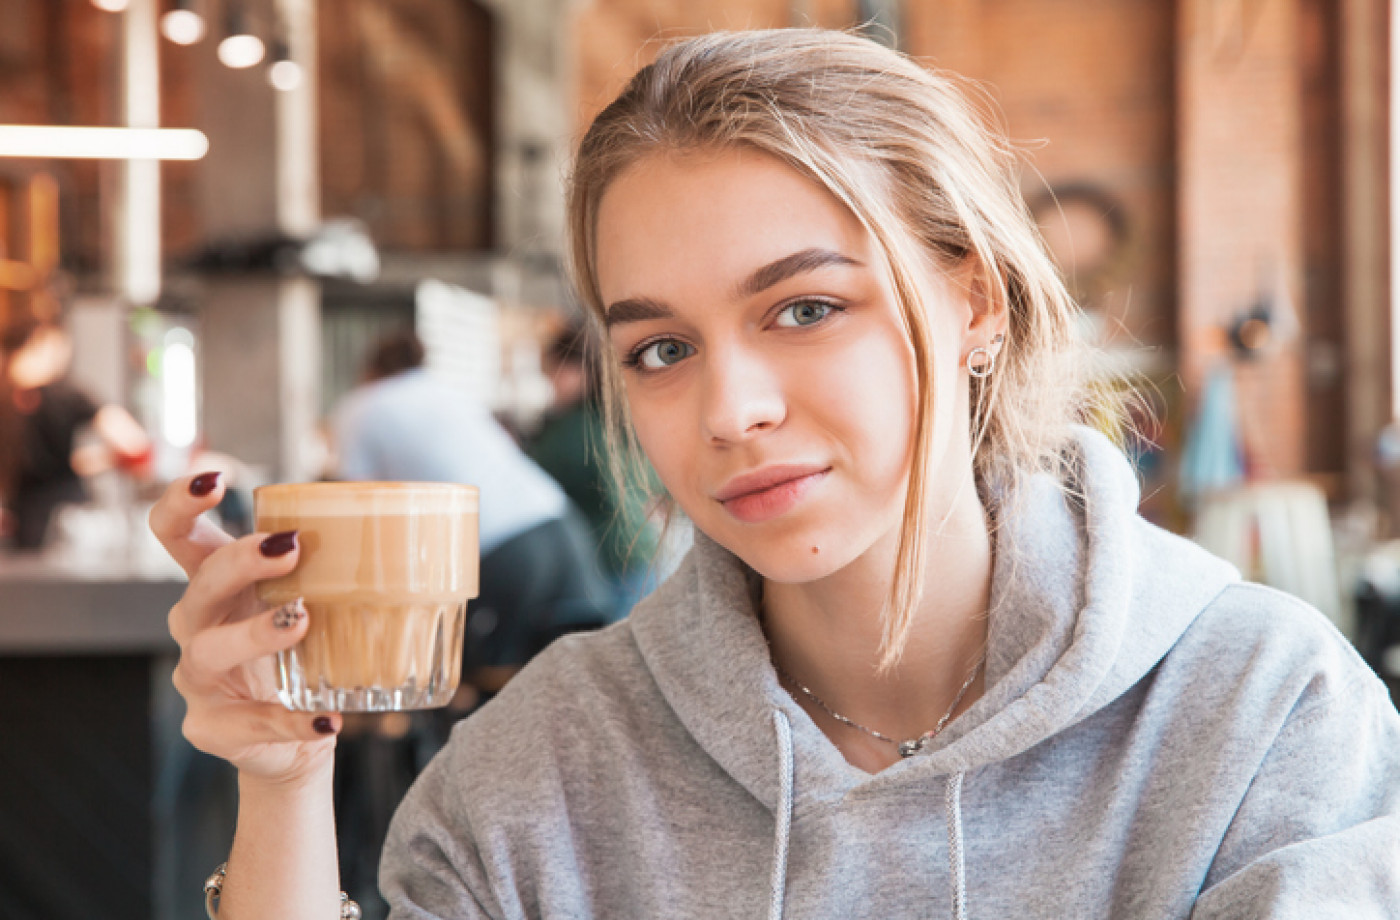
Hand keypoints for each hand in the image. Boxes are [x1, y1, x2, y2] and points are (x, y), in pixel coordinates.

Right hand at [150, 472, 341, 784]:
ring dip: (253, 633)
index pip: (179, 534)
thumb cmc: (308, 652)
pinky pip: (246, 723)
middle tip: (290, 549)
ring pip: (208, 650)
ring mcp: (198, 677)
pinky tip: (326, 720)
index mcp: (219, 583)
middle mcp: (197, 624)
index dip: (182, 504)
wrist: (295, 736)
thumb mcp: (321, 602)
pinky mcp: (211, 727)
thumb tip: (417, 519)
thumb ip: (342, 565)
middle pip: (200, 584)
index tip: (216, 481)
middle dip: (240, 561)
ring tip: (302, 622)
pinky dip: (289, 722)